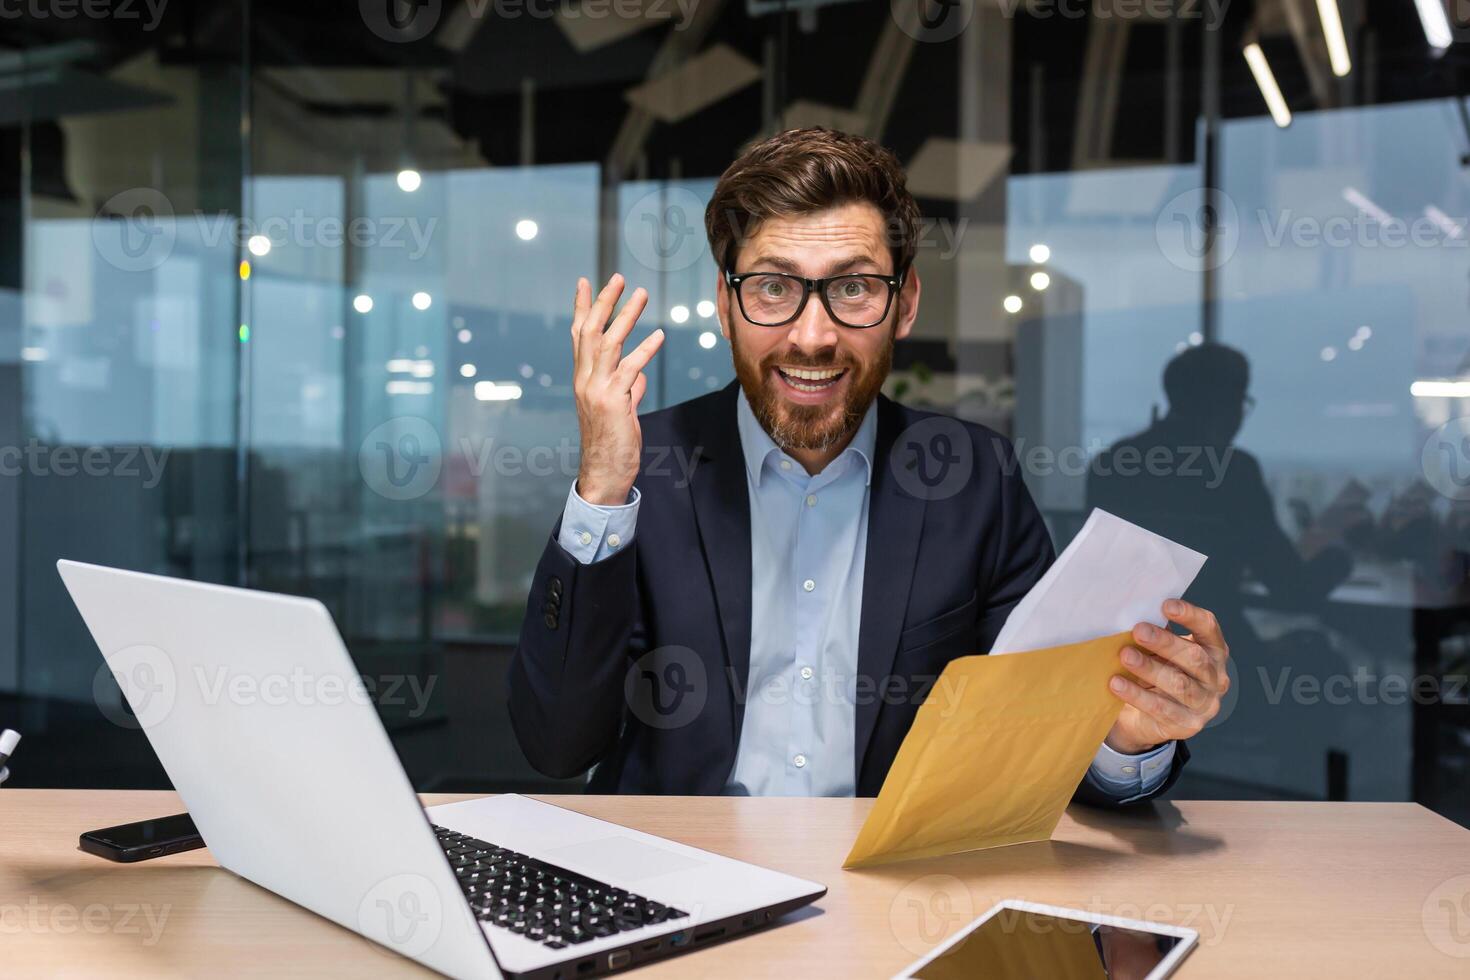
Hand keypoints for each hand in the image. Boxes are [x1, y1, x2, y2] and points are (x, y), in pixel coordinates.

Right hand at [570, 274, 664, 505]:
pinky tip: (659, 336)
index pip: (578, 335)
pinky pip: (630, 370)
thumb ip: (628, 389)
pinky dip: (645, 351)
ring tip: (641, 295)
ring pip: (608, 343)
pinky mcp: (613, 402)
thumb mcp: (620, 411)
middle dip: (603, 302)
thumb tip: (639, 376)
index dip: (581, 308)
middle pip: (590, 331)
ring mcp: (596, 390)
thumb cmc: (611, 444)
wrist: (603, 474)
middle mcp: (585, 380)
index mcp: (583, 379)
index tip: (584, 282)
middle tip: (618, 278)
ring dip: (626, 317)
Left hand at [1104, 599, 1229, 754]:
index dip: (1190, 615)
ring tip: (1125, 656)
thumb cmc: (1155, 673)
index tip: (1166, 605)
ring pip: (1179, 684)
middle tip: (1138, 630)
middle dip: (1165, 642)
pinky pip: (1161, 708)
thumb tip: (1134, 609)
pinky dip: (1137, 695)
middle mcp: (1216, 677)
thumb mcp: (1159, 652)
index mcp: (1213, 651)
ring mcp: (1205, 703)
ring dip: (1150, 668)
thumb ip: (1155, 634)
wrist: (1145, 719)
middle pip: (1194, 656)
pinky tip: (1117, 683)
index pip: (1208, 628)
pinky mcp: (1188, 725)